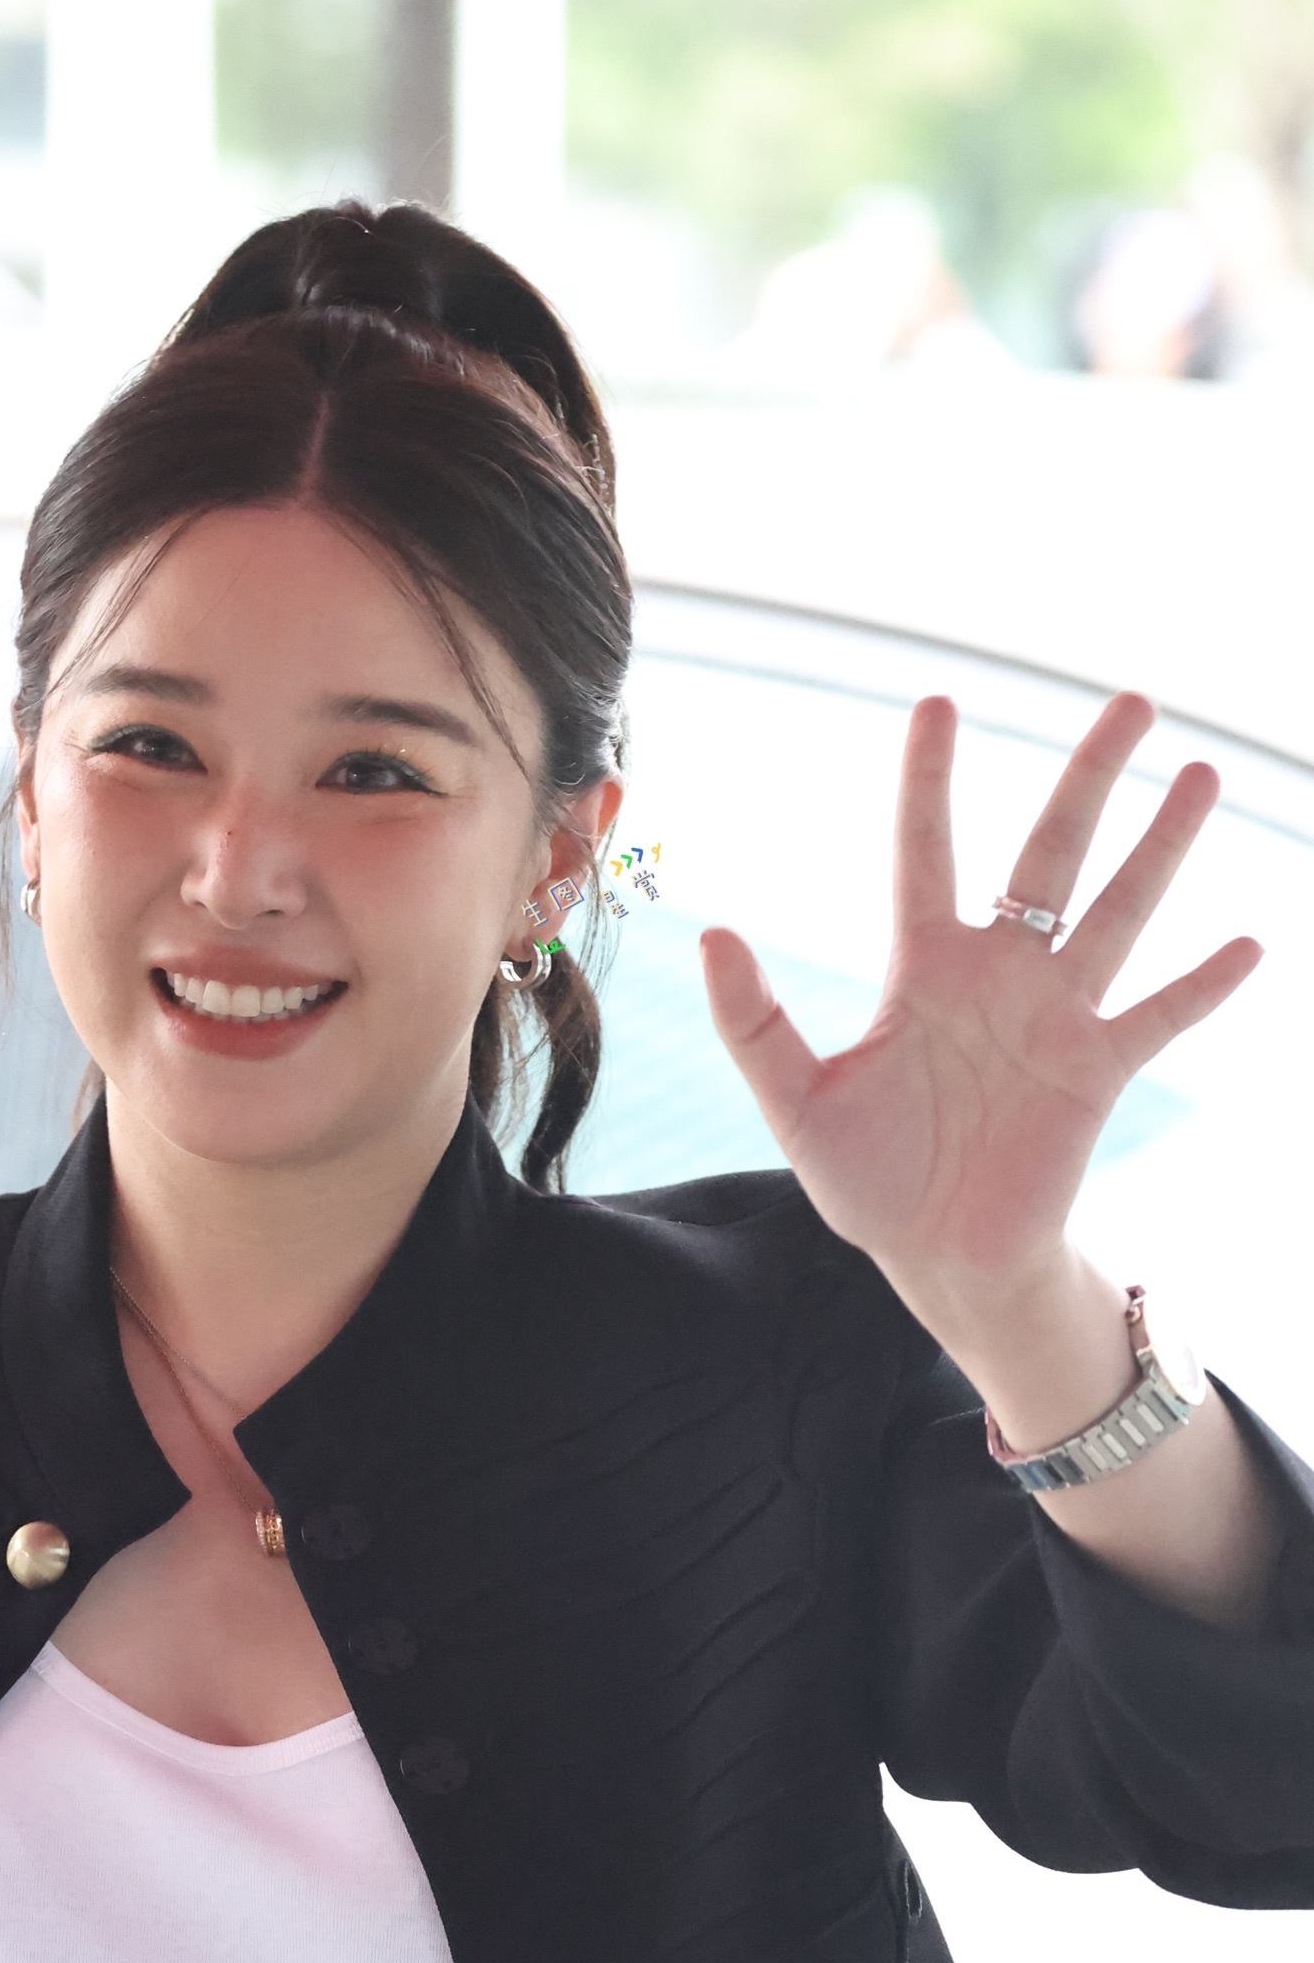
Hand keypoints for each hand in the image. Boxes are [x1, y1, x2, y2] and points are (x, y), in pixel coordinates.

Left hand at [697, 692, 1258, 1345]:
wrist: (938, 1260)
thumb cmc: (867, 1181)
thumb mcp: (796, 1101)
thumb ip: (754, 1023)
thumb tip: (712, 935)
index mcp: (924, 968)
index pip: (927, 851)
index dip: (929, 779)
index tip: (938, 702)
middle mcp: (1000, 975)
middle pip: (1051, 854)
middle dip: (1092, 779)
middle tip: (1135, 703)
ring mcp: (1056, 1018)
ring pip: (1119, 912)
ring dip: (1162, 846)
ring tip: (1202, 774)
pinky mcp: (1096, 1072)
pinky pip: (1158, 1017)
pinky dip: (1202, 986)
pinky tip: (1249, 944)